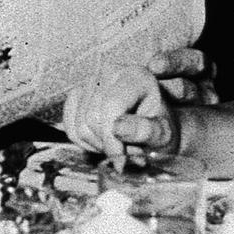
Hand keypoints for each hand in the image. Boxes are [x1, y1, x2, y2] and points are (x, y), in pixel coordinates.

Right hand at [63, 58, 208, 166]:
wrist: (155, 125)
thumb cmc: (162, 129)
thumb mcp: (164, 134)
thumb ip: (146, 130)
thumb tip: (117, 128)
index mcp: (135, 76)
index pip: (111, 107)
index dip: (113, 139)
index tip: (122, 160)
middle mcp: (109, 72)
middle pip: (92, 118)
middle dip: (108, 144)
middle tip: (127, 152)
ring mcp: (89, 82)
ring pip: (80, 126)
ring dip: (98, 145)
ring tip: (119, 145)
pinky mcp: (76, 95)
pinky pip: (70, 128)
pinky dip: (85, 142)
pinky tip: (104, 141)